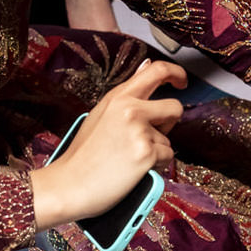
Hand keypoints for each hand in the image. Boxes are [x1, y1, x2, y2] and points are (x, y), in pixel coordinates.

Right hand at [29, 60, 188, 228]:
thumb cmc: (83, 154)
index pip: (157, 70)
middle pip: (174, 107)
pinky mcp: (146, 153)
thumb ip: (126, 93)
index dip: (176, 73)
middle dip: (170, 123)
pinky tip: (134, 170)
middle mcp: (130, 109)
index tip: (182, 81)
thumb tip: (147, 65)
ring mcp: (139, 131)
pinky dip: (155, 166)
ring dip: (156, 150)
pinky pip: (166, 157)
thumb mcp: (100, 114)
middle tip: (151, 136)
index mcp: (117, 97)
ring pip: (168, 139)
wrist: (68, 185)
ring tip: (128, 159)